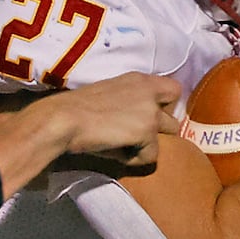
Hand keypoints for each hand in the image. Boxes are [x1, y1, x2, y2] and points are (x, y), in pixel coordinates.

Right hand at [50, 73, 182, 166]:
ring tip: (122, 145)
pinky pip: (150, 156)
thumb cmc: (77, 107)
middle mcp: (150, 92)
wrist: (66, 118)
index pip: (173, 89)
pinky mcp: (147, 132)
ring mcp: (151, 113)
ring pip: (164, 139)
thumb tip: (133, 119)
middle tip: (137, 137)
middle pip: (174, 119)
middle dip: (159, 131)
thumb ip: (129, 100)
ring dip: (146, 145)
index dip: (165, 107)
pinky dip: (133, 159)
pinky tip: (114, 152)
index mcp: (140, 79)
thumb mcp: (110, 93)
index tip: (148, 117)